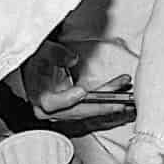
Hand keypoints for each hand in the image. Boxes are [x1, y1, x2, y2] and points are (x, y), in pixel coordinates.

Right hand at [19, 38, 135, 131]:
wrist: (36, 67)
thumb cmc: (38, 60)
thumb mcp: (42, 52)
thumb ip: (55, 54)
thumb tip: (72, 59)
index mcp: (38, 97)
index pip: (51, 103)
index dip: (67, 99)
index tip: (81, 92)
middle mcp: (51, 109)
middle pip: (77, 110)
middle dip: (100, 104)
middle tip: (119, 100)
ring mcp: (64, 110)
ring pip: (88, 109)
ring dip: (109, 101)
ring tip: (126, 93)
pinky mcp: (74, 108)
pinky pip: (92, 106)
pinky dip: (107, 100)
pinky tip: (120, 93)